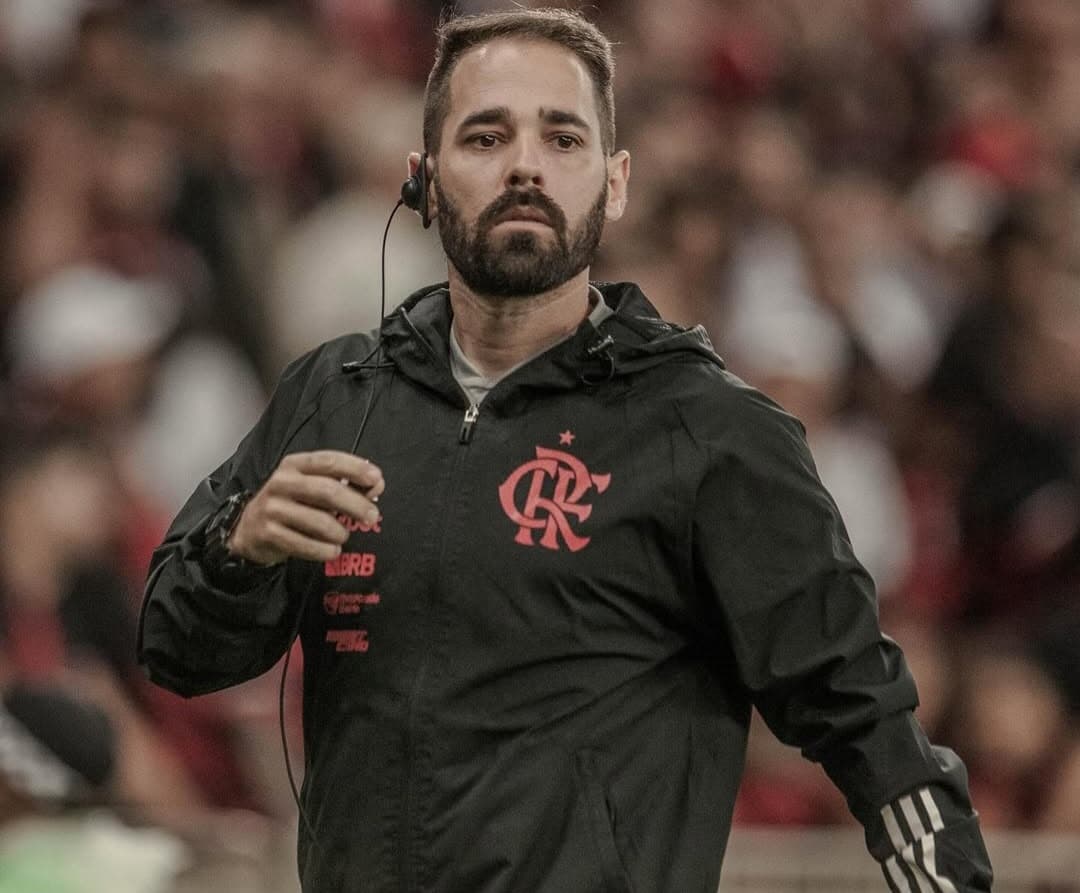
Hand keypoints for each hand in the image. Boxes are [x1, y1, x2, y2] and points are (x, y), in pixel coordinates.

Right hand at [227, 451, 383, 564]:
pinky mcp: (269, 533)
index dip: (355, 468)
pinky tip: (332, 550)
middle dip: (356, 504)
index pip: (329, 461)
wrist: (249, 530)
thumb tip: (376, 486)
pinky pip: (306, 544)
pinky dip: (325, 550)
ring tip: (343, 536)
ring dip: (340, 532)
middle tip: (372, 516)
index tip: (377, 479)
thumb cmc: (292, 504)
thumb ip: (343, 483)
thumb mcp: (312, 487)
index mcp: (295, 465)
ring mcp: (273, 508)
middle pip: (328, 491)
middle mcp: (282, 482)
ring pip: (320, 521)